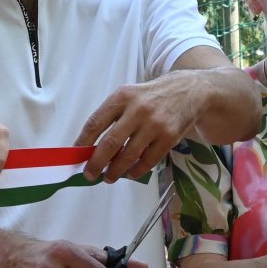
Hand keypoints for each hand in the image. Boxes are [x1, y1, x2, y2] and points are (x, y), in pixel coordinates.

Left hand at [75, 78, 195, 182]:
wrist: (191, 90)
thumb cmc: (152, 96)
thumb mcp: (130, 96)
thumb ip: (112, 116)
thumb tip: (93, 147)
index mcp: (122, 97)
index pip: (95, 122)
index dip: (82, 142)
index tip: (76, 157)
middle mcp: (137, 109)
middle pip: (110, 142)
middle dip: (96, 163)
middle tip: (89, 174)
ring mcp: (154, 124)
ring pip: (128, 155)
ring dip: (115, 171)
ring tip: (108, 177)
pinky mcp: (169, 137)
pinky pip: (148, 161)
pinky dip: (136, 171)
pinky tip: (130, 174)